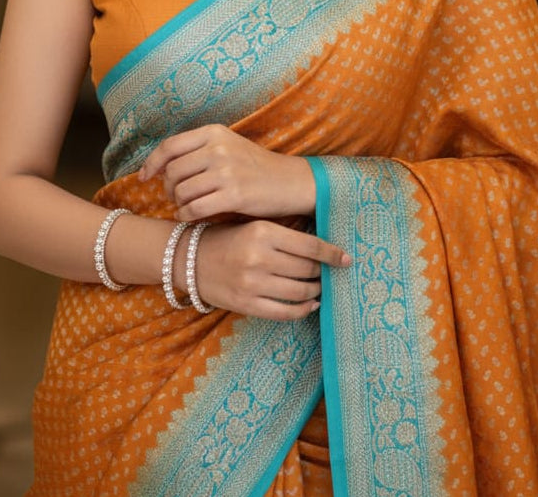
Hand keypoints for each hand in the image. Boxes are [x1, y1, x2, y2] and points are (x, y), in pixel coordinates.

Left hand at [139, 125, 315, 219]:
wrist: (291, 182)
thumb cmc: (256, 167)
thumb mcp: (228, 145)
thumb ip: (198, 150)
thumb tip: (160, 165)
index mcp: (214, 132)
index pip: (169, 146)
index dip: (151, 163)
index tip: (144, 176)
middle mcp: (218, 148)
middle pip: (172, 171)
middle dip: (168, 188)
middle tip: (176, 197)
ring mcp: (226, 171)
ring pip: (181, 192)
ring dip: (178, 204)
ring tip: (187, 207)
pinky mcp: (234, 195)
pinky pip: (194, 209)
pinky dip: (186, 216)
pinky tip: (191, 217)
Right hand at [188, 219, 349, 320]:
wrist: (189, 259)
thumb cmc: (228, 238)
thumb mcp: (255, 225)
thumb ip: (286, 233)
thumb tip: (324, 244)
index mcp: (263, 232)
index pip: (310, 246)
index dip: (333, 254)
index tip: (347, 259)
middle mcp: (259, 257)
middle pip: (308, 270)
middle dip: (324, 273)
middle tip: (330, 272)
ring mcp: (252, 283)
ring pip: (300, 292)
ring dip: (315, 291)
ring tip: (319, 287)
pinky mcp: (246, 305)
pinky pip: (285, 312)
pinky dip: (303, 310)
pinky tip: (310, 304)